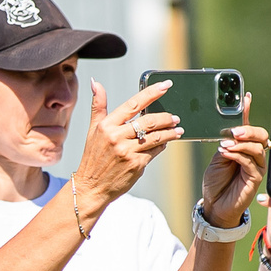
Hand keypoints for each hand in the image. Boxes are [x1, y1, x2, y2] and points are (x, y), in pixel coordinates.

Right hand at [68, 80, 180, 209]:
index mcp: (107, 125)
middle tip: (175, 117)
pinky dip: (162, 146)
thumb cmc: (93, 157)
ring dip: (170, 132)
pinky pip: (154, 152)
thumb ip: (98, 106)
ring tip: (178, 130)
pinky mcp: (136, 164)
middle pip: (148, 121)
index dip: (152, 92)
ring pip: (156, 137)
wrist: (92, 187)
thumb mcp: (93, 130)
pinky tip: (165, 144)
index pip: (133, 104)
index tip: (165, 85)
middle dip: (166, 117)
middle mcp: (116, 137)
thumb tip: (96, 83)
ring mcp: (127, 151)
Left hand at [199, 98, 267, 229]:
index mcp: (244, 146)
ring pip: (257, 148)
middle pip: (260, 135)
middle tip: (235, 130)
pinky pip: (251, 162)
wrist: (215, 206)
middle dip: (249, 129)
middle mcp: (254, 155)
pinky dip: (238, 155)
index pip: (248, 125)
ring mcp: (257, 166)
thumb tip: (230, 128)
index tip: (245, 96)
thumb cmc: (216, 182)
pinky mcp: (256, 178)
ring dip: (240, 143)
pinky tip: (226, 153)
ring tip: (225, 144)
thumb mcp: (218, 157)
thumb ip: (225, 142)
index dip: (248, 110)